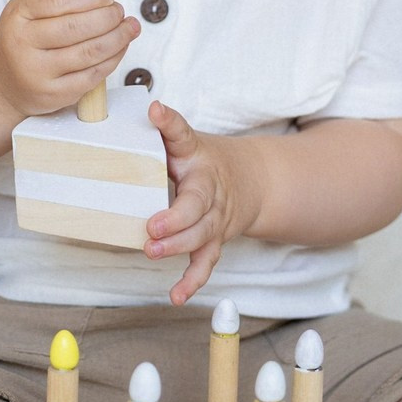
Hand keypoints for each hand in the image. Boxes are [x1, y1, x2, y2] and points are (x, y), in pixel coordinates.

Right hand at [0, 0, 138, 118]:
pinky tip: (120, 47)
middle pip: (76, 26)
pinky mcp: (53, 95)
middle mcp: (23, 43)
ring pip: (89, 52)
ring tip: (128, 27)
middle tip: (119, 11)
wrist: (2, 82)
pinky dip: (113, 59)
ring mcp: (37, 72)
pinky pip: (92, 76)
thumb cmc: (25, 37)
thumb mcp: (35, 8)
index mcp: (18, 14)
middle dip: (108, 16)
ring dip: (118, 37)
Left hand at [145, 101, 262, 306]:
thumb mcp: (187, 140)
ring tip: (153, 251)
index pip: (183, 136)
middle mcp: (211, 190)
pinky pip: (205, 262)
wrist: (251, 180)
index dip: (169, 125)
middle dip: (176, 219)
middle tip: (152, 227)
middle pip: (197, 206)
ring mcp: (215, 219)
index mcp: (199, 157)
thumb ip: (168, 128)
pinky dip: (192, 280)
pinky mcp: (214, 240)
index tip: (156, 112)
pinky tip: (176, 295)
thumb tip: (150, 106)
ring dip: (178, 246)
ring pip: (202, 236)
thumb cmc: (205, 160)